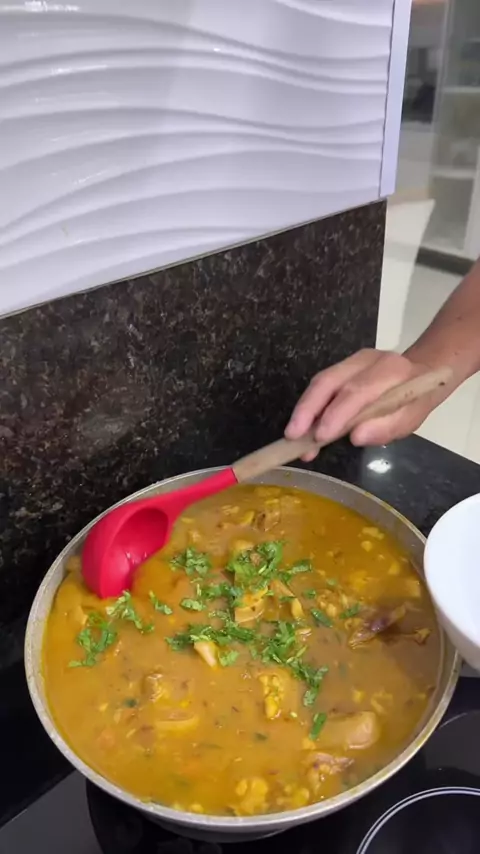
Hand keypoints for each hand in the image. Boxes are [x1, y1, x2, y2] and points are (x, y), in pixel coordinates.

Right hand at [285, 349, 451, 459]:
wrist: (421, 372)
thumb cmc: (416, 400)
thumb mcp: (412, 418)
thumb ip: (387, 427)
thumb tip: (356, 437)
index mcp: (390, 371)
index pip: (357, 390)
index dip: (336, 414)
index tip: (320, 437)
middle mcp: (366, 360)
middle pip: (329, 381)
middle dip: (308, 409)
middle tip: (293, 435)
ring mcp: (351, 361)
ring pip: (320, 382)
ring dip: (304, 409)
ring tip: (294, 436)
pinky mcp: (341, 366)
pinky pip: (321, 385)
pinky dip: (309, 407)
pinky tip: (304, 427)